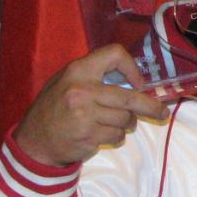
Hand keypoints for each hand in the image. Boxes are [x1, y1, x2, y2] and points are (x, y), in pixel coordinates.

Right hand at [12, 45, 169, 166]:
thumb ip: (95, 77)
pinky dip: (115, 137)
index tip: (138, 83)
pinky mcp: (88, 136)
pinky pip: (117, 136)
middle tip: (162, 112)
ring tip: (111, 123)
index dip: (132, 67)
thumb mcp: (67, 81)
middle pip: (130, 98)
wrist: (33, 141)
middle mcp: (82, 91)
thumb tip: (135, 82)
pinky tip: (100, 134)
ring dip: (126, 124)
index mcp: (78, 71)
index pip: (114, 54)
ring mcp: (85, 115)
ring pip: (125, 119)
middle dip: (150, 107)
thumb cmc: (54, 108)